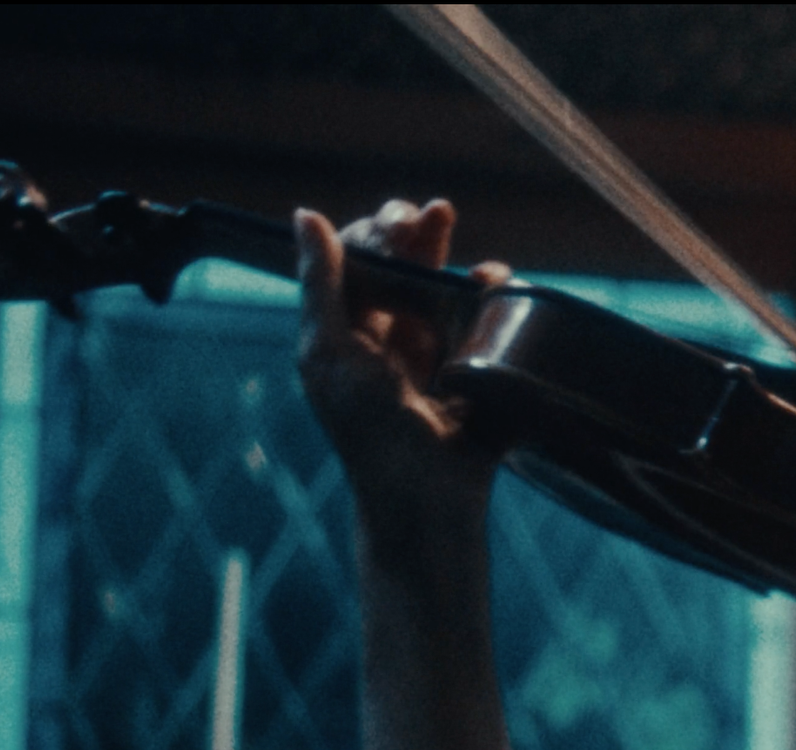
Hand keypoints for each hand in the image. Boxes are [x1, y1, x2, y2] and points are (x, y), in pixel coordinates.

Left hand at [294, 199, 513, 529]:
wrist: (429, 492)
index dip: (373, 233)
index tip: (395, 225)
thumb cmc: (367, 428)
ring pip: (442, 279)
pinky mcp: (475, 363)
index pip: (354, 259)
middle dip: (414, 231)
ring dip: (450, 252)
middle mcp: (388, 332)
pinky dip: (490, 289)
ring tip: (459, 237)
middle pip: (400, 262)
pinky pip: (484, 313)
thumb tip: (304, 216)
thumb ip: (319, 284)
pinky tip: (490, 281)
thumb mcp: (329, 351)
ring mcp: (434, 345)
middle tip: (433, 213)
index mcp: (345, 328)